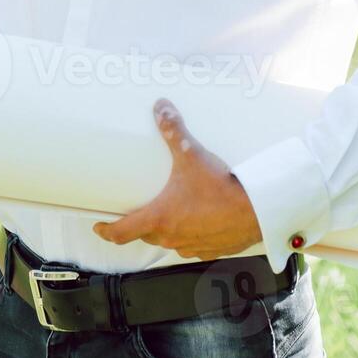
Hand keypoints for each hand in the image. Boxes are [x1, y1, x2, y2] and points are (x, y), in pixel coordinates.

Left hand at [92, 99, 262, 259]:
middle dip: (138, 225)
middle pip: (146, 236)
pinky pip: (193, 245)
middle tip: (135, 211)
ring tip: (170, 213)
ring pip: (169, 242)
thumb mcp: (191, 155)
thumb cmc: (222, 188)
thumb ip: (173, 131)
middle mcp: (172, 237)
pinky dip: (191, 235)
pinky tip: (198, 221)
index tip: (99, 226)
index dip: (107, 231)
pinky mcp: (212, 250)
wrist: (258, 209)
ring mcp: (193, 246)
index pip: (122, 233)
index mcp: (160, 218)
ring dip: (166, 230)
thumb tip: (161, 108)